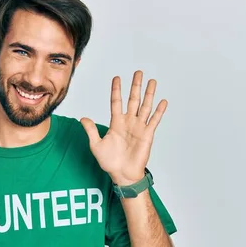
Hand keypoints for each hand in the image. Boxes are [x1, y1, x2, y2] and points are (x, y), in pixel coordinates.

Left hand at [80, 70, 167, 184]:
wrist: (122, 174)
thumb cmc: (110, 162)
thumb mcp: (96, 145)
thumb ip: (91, 130)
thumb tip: (83, 118)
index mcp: (116, 123)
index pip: (116, 102)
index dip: (116, 90)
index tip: (117, 78)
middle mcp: (128, 122)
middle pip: (133, 100)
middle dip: (135, 86)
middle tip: (138, 72)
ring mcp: (139, 127)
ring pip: (145, 106)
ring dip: (149, 94)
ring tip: (152, 81)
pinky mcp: (147, 135)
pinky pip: (154, 120)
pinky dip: (159, 111)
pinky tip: (163, 101)